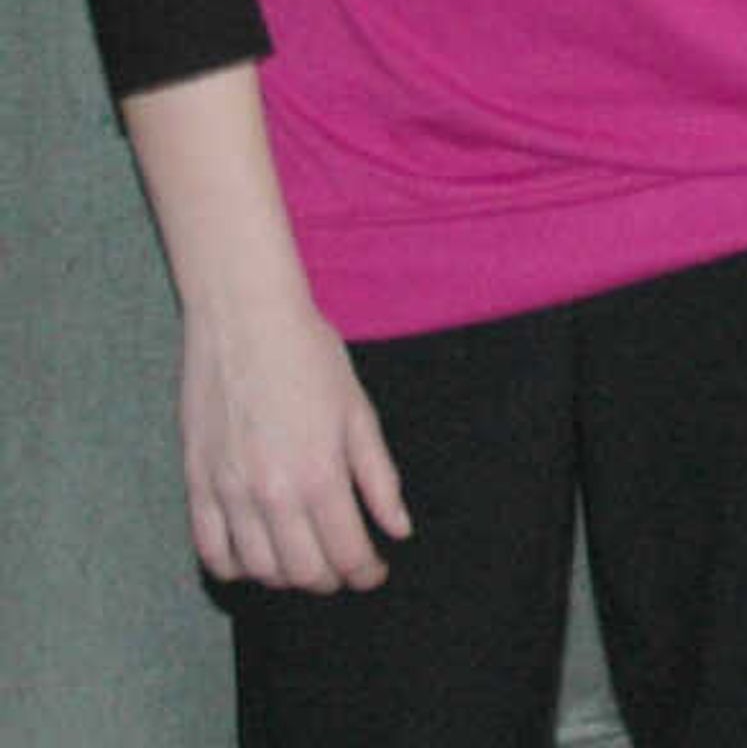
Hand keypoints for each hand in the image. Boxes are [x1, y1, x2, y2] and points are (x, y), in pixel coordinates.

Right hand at [178, 284, 406, 589]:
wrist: (245, 320)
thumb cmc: (310, 357)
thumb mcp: (358, 412)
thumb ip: (379, 477)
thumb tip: (398, 530)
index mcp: (319, 474)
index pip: (345, 553)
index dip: (365, 572)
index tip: (374, 572)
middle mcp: (271, 493)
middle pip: (302, 571)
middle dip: (331, 579)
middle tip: (345, 568)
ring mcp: (228, 492)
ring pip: (257, 569)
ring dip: (286, 577)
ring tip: (306, 561)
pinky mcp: (196, 484)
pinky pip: (209, 550)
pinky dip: (234, 568)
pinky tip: (255, 559)